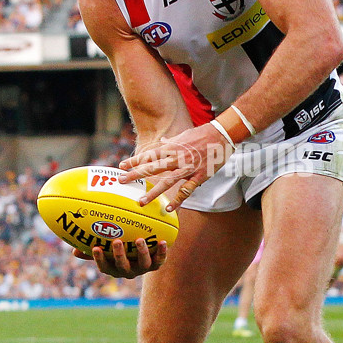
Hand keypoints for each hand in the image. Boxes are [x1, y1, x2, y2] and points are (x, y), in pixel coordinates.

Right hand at [72, 238, 166, 278]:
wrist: (146, 256)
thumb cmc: (121, 251)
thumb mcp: (107, 251)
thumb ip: (92, 250)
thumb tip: (73, 250)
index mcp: (114, 268)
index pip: (104, 267)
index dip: (99, 259)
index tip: (95, 247)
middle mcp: (128, 271)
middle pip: (123, 266)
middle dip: (120, 255)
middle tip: (117, 241)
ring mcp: (143, 268)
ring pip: (143, 264)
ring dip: (141, 252)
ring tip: (139, 240)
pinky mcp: (156, 265)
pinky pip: (160, 260)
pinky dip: (162, 252)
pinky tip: (162, 241)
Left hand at [117, 123, 232, 210]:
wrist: (221, 135)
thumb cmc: (202, 134)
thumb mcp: (183, 135)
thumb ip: (172, 141)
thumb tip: (164, 141)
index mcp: (171, 147)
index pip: (148, 155)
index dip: (134, 161)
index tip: (122, 166)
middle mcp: (176, 158)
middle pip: (152, 167)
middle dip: (136, 174)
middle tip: (122, 181)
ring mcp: (187, 168)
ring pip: (166, 181)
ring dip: (152, 192)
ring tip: (141, 202)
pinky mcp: (198, 176)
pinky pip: (186, 190)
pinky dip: (177, 200)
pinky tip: (168, 208)